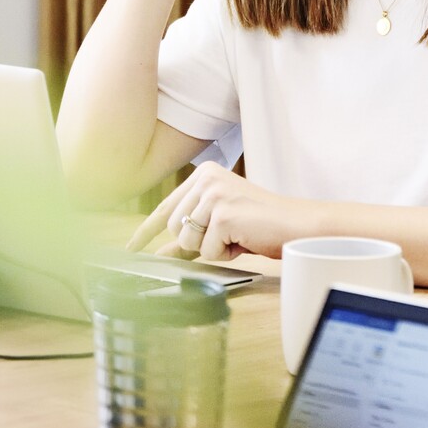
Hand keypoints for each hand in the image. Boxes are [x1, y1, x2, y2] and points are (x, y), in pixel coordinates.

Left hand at [126, 162, 309, 259]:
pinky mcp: (222, 214)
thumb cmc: (261, 224)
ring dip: (213, 248)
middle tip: (230, 235)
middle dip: (199, 242)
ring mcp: (213, 195)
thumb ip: (190, 233)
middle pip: (176, 228)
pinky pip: (207, 251)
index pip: (166, 208)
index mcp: (204, 174)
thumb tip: (160, 252)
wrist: (297, 224)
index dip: (146, 232)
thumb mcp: (220, 223)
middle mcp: (205, 178)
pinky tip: (244, 239)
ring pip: (188, 241)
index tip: (130, 248)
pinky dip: (226, 253)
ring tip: (238, 235)